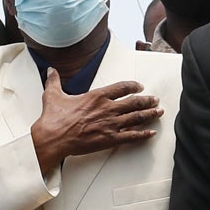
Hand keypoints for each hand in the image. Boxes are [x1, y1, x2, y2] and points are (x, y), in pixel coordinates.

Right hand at [30, 67, 159, 175]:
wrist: (53, 138)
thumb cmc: (53, 118)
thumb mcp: (53, 95)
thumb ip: (54, 81)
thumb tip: (50, 70)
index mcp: (97, 96)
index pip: (121, 87)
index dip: (133, 86)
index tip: (140, 87)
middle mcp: (107, 108)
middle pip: (134, 102)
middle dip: (147, 101)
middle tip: (155, 100)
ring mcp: (110, 124)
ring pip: (136, 118)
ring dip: (150, 114)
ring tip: (159, 112)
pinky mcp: (110, 139)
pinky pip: (132, 136)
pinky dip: (143, 135)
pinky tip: (151, 133)